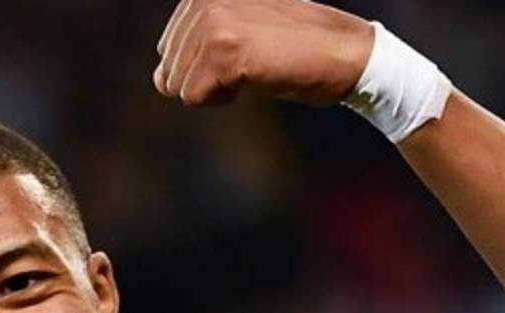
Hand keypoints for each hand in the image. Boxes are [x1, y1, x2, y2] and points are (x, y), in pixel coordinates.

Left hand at [153, 0, 372, 106]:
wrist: (344, 54)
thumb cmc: (296, 47)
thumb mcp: (238, 34)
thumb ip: (194, 49)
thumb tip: (159, 80)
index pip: (168, 46)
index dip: (202, 64)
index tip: (245, 51)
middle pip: (169, 66)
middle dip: (206, 76)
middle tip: (252, 60)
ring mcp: (213, 21)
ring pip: (178, 84)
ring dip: (216, 87)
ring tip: (254, 65)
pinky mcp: (224, 50)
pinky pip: (194, 97)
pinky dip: (223, 99)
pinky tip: (254, 78)